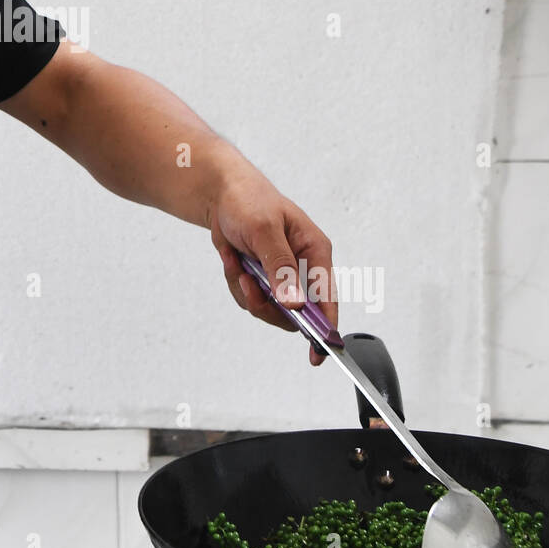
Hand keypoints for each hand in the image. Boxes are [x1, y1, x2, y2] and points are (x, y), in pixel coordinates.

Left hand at [206, 150, 338, 366]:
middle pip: (296, 312)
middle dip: (268, 305)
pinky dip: (236, 283)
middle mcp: (303, 267)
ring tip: (238, 264)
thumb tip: (295, 304)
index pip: (327, 297)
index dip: (326, 328)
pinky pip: (250, 299)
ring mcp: (282, 275)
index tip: (319, 352)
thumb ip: (280, 268)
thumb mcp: (264, 231)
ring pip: (270, 308)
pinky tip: (232, 258)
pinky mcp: (262, 279)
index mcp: (315, 252)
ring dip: (248, 291)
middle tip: (250, 287)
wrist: (220, 195)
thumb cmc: (248, 201)